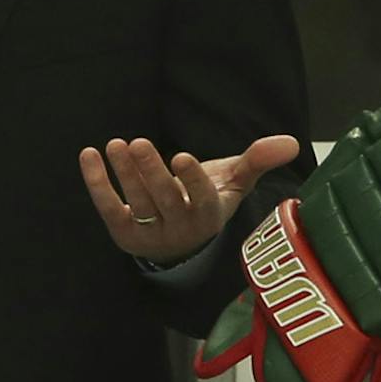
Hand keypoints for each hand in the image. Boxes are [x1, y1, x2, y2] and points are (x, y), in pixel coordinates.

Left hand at [79, 133, 300, 266]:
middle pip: (164, 201)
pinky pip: (108, 206)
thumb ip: (257, 161)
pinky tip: (89, 155)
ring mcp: (150, 233)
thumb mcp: (233, 182)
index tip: (182, 156)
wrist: (179, 239)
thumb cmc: (207, 200)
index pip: (201, 199)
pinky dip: (97, 182)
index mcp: (209, 216)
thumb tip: (291, 142)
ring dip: (124, 173)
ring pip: (137, 202)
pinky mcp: (123, 232)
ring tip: (116, 145)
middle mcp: (180, 229)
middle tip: (139, 142)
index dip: (192, 180)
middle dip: (151, 172)